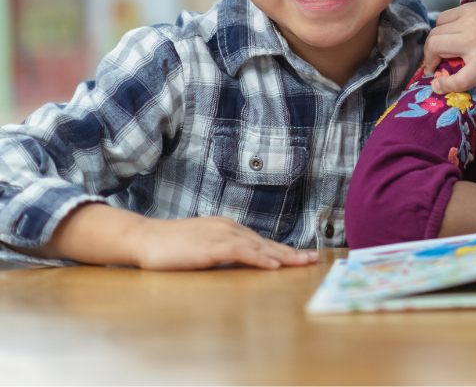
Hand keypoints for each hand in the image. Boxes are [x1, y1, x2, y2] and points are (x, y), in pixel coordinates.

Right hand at [36, 203, 319, 270]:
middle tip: (312, 259)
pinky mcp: (210, 246)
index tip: (302, 256)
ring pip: (258, 245)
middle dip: (290, 252)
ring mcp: (220, 235)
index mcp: (228, 228)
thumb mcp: (202, 247)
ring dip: (282, 255)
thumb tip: (238, 261)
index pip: (261, 241)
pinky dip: (258, 257)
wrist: (144, 238)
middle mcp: (229, 228)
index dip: (282, 249)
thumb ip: (221, 251)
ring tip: (301, 262)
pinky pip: (240, 252)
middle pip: (265, 242)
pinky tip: (272, 265)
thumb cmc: (170, 246)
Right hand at [424, 1, 475, 119]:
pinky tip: (450, 36)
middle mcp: (473, 38)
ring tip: (440, 53)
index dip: (443, 86)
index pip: (456, 78)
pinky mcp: (468, 7)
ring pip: (435, 31)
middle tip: (435, 69)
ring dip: (433, 45)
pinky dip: (440, 27)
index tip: (437, 87)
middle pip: (434, 47)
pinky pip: (442, 17)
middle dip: (429, 61)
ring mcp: (469, 19)